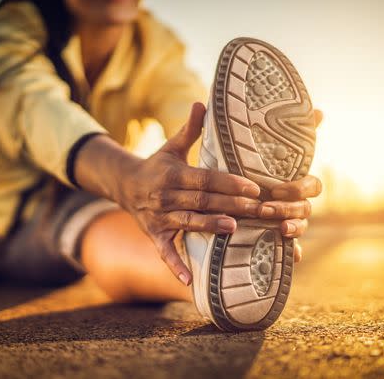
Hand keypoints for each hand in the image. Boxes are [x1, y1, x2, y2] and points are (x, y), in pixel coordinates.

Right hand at [113, 103, 264, 284]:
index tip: (253, 185)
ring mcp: (159, 218)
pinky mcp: (155, 236)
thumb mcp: (171, 147)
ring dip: (210, 225)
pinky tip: (189, 280)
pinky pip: (165, 253)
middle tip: (259, 208)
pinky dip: (176, 266)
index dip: (228, 182)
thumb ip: (190, 129)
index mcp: (173, 174)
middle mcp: (166, 196)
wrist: (124, 185)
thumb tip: (203, 102)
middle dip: (231, 204)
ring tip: (234, 228)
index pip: (205, 178)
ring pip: (189, 222)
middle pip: (202, 200)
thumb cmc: (158, 165)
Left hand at [256, 109, 323, 262]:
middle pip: (306, 207)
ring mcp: (289, 223)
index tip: (277, 188)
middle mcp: (295, 204)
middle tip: (265, 207)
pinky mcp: (277, 240)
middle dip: (288, 207)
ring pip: (301, 226)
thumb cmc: (248, 171)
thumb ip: (283, 133)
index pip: (312, 186)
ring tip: (272, 225)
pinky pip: (292, 251)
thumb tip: (320, 111)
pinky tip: (292, 256)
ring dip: (290, 226)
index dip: (299, 188)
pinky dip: (294, 254)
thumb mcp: (258, 152)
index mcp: (294, 183)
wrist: (229, 196)